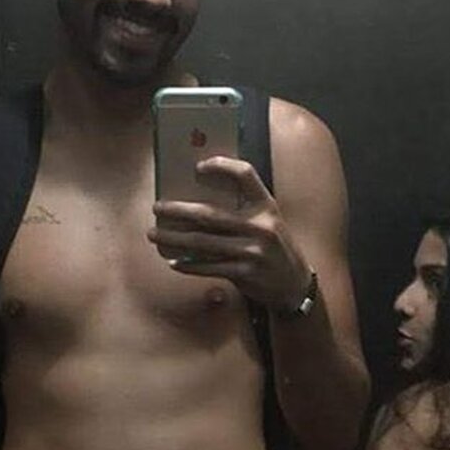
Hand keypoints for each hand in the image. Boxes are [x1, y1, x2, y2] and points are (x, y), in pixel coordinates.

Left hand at [148, 156, 312, 310]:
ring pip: (202, 242)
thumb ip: (243, 210)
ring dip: (174, 239)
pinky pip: (208, 267)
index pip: (246, 175)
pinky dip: (188, 264)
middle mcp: (260, 226)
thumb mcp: (268, 222)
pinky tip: (173, 261)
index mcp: (266, 206)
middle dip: (178, 211)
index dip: (222, 166)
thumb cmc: (274, 248)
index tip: (198, 166)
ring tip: (154, 234)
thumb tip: (196, 202)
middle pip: (210, 214)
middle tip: (157, 208)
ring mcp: (252, 251)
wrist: (295, 283)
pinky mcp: (244, 273)